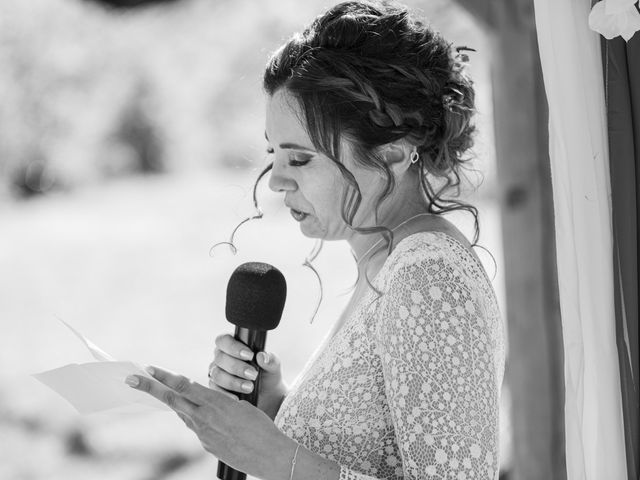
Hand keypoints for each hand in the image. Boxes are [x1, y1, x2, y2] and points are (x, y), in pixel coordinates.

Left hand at [125, 365, 295, 479]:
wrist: (268, 455)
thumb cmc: (261, 425)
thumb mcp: (241, 405)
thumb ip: (219, 402)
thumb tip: (205, 402)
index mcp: (214, 403)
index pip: (183, 385)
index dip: (164, 376)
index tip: (148, 368)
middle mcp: (204, 419)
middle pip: (172, 399)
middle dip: (150, 388)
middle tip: (131, 379)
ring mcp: (203, 435)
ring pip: (184, 414)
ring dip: (174, 402)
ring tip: (161, 391)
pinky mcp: (207, 446)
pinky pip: (197, 428)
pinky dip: (196, 418)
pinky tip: (203, 416)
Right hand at [209, 334, 286, 418]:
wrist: (268, 394)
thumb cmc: (267, 374)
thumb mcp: (273, 366)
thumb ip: (270, 360)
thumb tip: (262, 356)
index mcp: (233, 345)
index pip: (224, 340)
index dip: (233, 347)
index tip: (250, 355)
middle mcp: (221, 357)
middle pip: (220, 358)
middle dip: (237, 367)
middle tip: (253, 374)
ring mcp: (216, 372)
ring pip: (217, 374)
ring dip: (234, 382)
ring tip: (250, 387)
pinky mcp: (215, 388)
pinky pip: (214, 390)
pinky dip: (226, 394)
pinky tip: (237, 398)